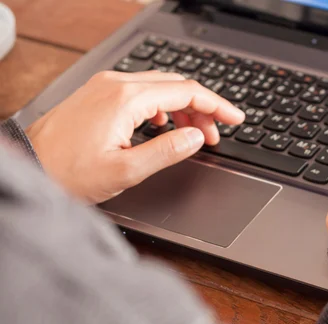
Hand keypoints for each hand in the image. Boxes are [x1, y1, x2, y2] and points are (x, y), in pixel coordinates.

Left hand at [26, 70, 244, 203]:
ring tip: (194, 135)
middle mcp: (116, 85)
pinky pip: (140, 91)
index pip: (187, 93)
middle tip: (216, 135)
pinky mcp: (98, 94)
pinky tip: (163, 126)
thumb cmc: (68, 172)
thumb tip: (196, 138)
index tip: (236, 118)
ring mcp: (105, 87)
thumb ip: (167, 151)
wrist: (28, 167)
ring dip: (183, 108)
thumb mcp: (126, 171)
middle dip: (202, 109)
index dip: (217, 106)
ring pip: (159, 87)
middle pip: (176, 86)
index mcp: (127, 100)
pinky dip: (162, 106)